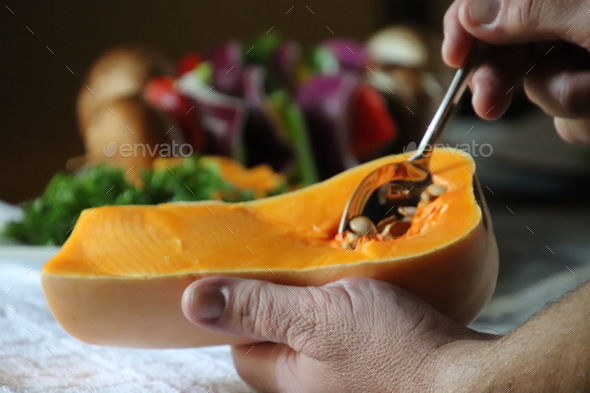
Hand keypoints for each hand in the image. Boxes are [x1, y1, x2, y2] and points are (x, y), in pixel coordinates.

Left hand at [182, 277, 494, 392]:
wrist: (470, 381)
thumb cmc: (394, 351)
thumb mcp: (317, 317)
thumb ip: (257, 307)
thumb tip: (193, 301)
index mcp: (290, 378)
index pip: (243, 349)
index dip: (242, 312)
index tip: (253, 280)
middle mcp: (316, 387)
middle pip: (280, 343)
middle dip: (282, 305)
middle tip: (298, 269)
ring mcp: (349, 382)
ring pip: (317, 339)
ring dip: (320, 307)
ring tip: (333, 274)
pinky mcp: (381, 373)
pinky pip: (349, 341)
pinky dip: (350, 315)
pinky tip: (368, 293)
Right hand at [443, 0, 589, 143]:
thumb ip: (532, 7)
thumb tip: (473, 12)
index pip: (493, 0)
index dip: (465, 24)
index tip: (454, 56)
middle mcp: (568, 22)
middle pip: (508, 48)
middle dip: (499, 77)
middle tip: (487, 104)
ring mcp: (582, 58)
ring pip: (541, 86)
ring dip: (562, 97)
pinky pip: (566, 117)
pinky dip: (582, 119)